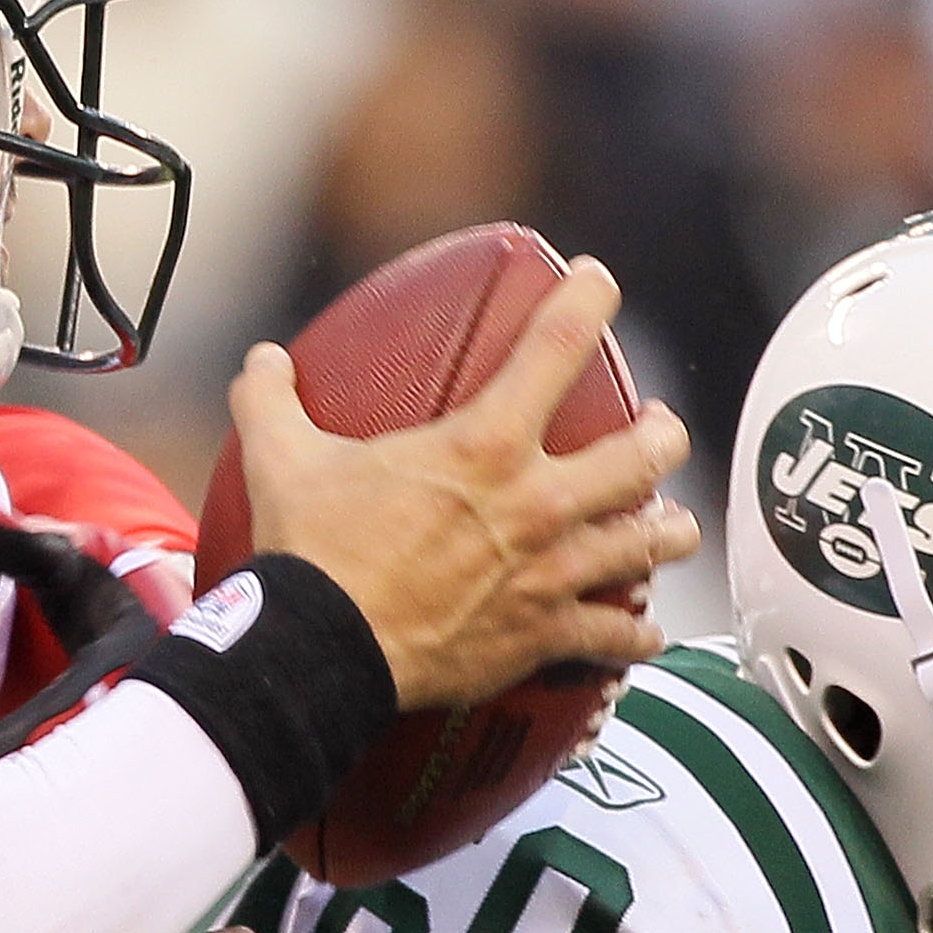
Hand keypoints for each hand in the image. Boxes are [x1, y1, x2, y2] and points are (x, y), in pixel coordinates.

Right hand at [231, 259, 699, 712]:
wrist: (324, 650)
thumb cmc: (311, 550)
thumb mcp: (279, 459)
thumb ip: (270, 399)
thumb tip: (262, 361)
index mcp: (483, 445)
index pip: (556, 347)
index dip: (588, 301)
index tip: (601, 282)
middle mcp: (537, 502)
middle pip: (644, 454)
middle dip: (663, 435)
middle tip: (659, 429)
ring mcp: (551, 571)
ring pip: (650, 544)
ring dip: (667, 533)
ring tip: (671, 526)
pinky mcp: (545, 634)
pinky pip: (617, 635)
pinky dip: (634, 633)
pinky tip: (642, 632)